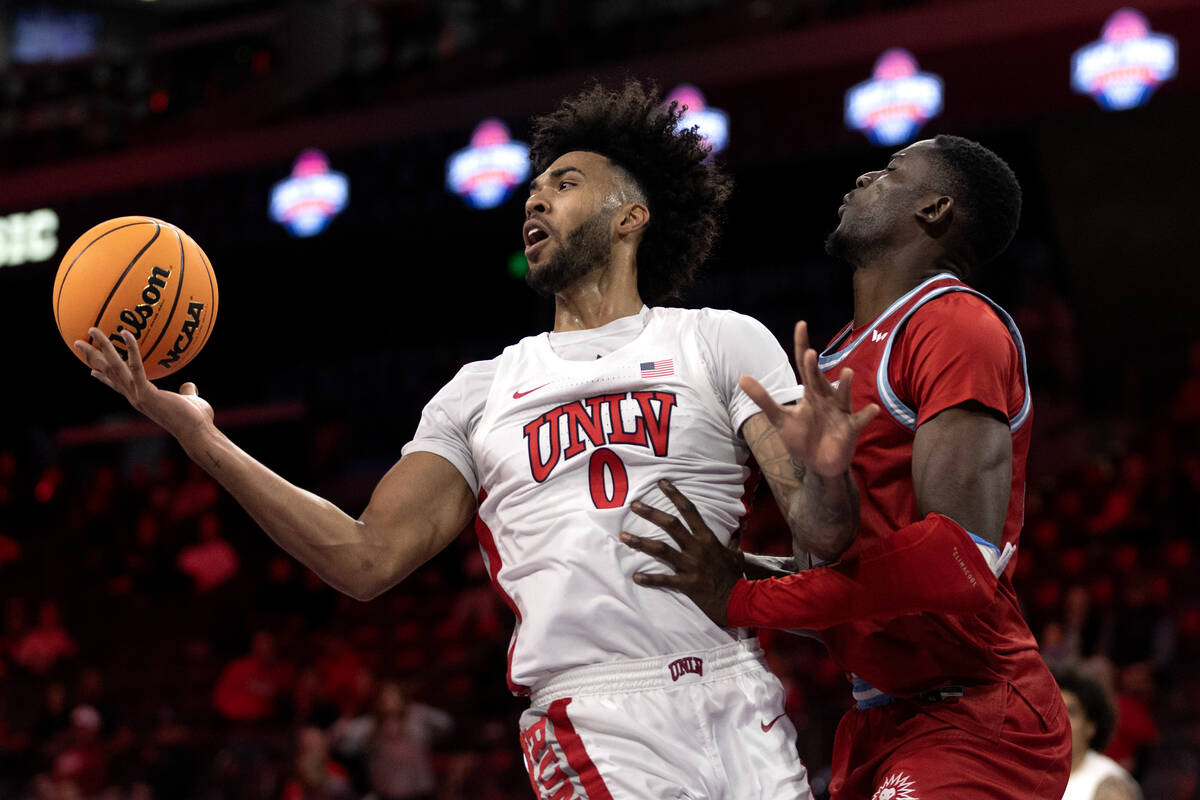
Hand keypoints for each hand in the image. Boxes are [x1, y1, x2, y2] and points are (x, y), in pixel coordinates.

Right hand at [74, 327, 213, 439]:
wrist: (197, 431)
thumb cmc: (195, 418)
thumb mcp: (190, 401)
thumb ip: (187, 392)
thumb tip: (189, 385)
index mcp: (142, 398)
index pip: (117, 386)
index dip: (103, 378)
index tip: (91, 370)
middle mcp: (134, 397)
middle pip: (108, 373)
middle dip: (92, 357)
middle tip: (78, 341)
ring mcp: (137, 395)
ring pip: (114, 367)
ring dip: (102, 347)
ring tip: (92, 329)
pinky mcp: (145, 393)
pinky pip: (135, 367)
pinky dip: (130, 349)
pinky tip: (125, 333)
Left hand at [619, 479, 743, 626]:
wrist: (740, 600)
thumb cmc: (735, 576)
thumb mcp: (735, 555)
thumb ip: (731, 542)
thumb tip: (735, 533)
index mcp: (707, 538)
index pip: (690, 511)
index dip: (675, 495)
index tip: (662, 483)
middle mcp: (697, 548)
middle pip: (671, 525)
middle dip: (651, 513)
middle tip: (634, 505)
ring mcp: (690, 565)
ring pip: (661, 549)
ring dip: (640, 542)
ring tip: (623, 536)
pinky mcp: (686, 584)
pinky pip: (664, 580)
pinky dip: (649, 579)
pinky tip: (635, 577)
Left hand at [739, 321, 878, 476]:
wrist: (819, 464)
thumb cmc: (802, 437)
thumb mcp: (780, 418)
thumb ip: (763, 399)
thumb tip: (741, 378)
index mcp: (810, 393)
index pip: (805, 365)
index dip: (802, 346)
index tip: (801, 325)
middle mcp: (826, 398)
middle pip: (820, 380)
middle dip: (815, 369)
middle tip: (810, 353)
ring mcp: (840, 412)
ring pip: (843, 395)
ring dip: (846, 385)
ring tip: (847, 373)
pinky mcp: (850, 428)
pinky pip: (860, 420)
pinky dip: (867, 415)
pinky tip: (873, 409)